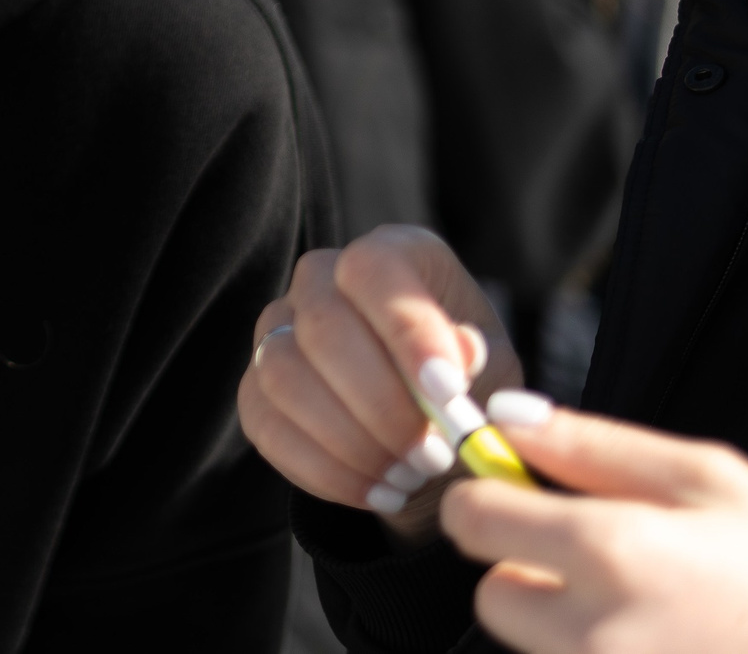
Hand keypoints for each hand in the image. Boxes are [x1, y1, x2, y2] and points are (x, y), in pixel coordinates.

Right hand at [239, 224, 523, 541]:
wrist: (429, 436)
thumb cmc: (464, 387)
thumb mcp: (494, 370)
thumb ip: (480, 359)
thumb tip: (462, 350)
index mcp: (390, 254)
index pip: (374, 268)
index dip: (406, 329)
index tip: (447, 394)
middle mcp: (320, 279)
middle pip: (322, 325)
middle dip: (382, 404)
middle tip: (433, 457)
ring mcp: (276, 331)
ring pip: (284, 375)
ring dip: (352, 441)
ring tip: (408, 478)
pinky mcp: (254, 389)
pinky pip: (265, 426)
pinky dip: (325, 471)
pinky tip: (376, 492)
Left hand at [445, 396, 747, 653]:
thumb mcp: (709, 479)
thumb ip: (593, 445)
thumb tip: (507, 419)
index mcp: (611, 550)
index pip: (470, 519)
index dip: (488, 497)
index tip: (519, 492)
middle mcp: (592, 630)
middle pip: (491, 592)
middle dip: (526, 567)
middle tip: (601, 558)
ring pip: (530, 640)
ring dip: (562, 617)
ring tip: (646, 604)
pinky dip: (596, 650)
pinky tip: (661, 639)